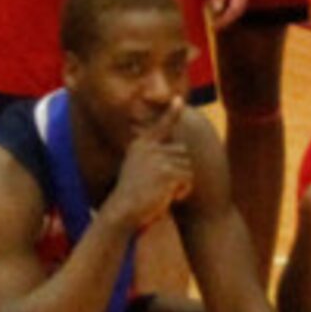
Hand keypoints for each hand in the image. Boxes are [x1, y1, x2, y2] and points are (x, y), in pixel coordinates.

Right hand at [101, 100, 194, 228]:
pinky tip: (168, 198)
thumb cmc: (132, 196)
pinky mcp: (167, 172)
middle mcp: (149, 148)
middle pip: (182, 152)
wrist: (122, 211)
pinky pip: (187, 179)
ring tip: (163, 193)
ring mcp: (158, 158)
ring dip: (181, 183)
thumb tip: (174, 151)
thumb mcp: (137, 170)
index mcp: (141, 145)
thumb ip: (153, 158)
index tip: (180, 100)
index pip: (160, 126)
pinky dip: (182, 191)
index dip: (171, 113)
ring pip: (187, 166)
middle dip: (180, 170)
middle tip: (164, 187)